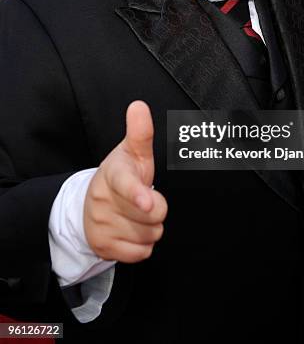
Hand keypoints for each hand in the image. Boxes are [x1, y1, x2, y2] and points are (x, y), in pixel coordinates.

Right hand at [84, 101, 167, 261]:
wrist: (90, 206)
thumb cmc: (121, 176)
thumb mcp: (130, 152)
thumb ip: (140, 132)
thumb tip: (139, 106)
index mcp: (113, 174)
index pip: (126, 184)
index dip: (138, 194)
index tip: (147, 200)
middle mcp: (103, 200)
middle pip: (151, 214)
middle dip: (156, 209)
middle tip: (145, 199)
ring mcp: (101, 225)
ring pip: (148, 235)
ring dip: (150, 228)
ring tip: (137, 215)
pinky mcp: (103, 247)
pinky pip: (140, 253)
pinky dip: (142, 245)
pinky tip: (132, 231)